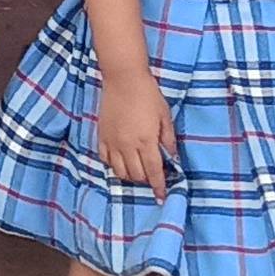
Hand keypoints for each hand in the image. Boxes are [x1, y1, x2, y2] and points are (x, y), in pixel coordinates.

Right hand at [93, 61, 177, 192]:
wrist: (123, 78)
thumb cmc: (148, 94)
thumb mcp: (165, 116)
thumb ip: (168, 139)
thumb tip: (172, 157)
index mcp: (146, 141)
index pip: (154, 172)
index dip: (158, 187)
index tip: (161, 197)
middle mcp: (128, 146)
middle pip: (137, 175)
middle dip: (146, 181)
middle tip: (152, 177)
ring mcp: (113, 142)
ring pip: (120, 172)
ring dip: (130, 176)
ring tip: (137, 171)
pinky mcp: (102, 136)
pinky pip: (105, 160)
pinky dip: (114, 166)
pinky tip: (121, 162)